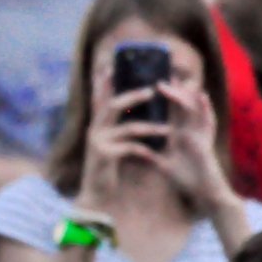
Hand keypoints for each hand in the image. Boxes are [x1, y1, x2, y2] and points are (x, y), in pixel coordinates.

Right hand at [77, 86, 166, 211]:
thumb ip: (115, 130)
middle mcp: (94, 131)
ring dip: (150, 127)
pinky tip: (155, 157)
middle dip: (132, 96)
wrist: (96, 195)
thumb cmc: (105, 170)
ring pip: (127, 128)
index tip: (111, 66)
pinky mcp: (105, 156)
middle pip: (112, 106)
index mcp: (96, 126)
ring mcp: (98, 143)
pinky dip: (145, 150)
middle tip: (151, 91)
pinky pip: (130, 148)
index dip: (104, 82)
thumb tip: (128, 114)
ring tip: (168, 128)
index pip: (99, 99)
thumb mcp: (108, 146)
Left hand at [148, 82, 237, 214]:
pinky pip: (207, 123)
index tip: (150, 82)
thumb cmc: (188, 179)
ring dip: (185, 94)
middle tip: (161, 74)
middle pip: (182, 105)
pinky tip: (202, 97)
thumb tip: (136, 150)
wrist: (205, 194)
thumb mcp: (164, 164)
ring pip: (194, 109)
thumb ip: (152, 155)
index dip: (163, 97)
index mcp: (179, 134)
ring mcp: (199, 135)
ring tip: (177, 80)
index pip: (170, 111)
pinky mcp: (206, 143)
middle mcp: (190, 131)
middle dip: (174, 89)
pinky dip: (205, 109)